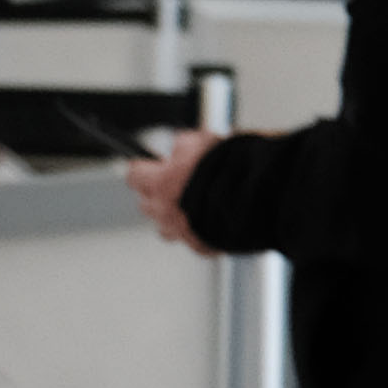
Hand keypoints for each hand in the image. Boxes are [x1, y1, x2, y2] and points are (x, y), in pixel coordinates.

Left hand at [124, 127, 223, 251]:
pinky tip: (214, 220)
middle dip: (157, 195)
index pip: (134, 176)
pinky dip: (201, 232)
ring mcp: (182, 232)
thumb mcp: (200, 141)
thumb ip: (182, 145)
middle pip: (146, 204)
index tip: (150, 166)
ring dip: (174, 217)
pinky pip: (194, 240)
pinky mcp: (202, 246)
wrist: (253, 199)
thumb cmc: (227, 168)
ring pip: (165, 228)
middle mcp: (165, 211)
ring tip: (193, 207)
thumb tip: (178, 148)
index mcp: (160, 184)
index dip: (143, 169)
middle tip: (175, 185)